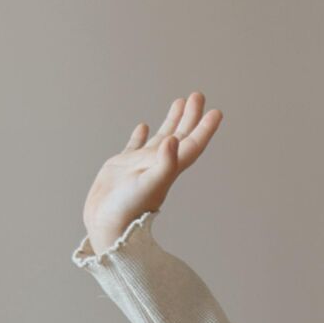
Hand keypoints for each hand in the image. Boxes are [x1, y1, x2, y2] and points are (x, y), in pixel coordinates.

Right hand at [81, 91, 223, 255]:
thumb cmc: (127, 210)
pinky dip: (141, 136)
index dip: (205, 129)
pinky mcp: (123, 168)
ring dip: (171, 121)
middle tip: (197, 95)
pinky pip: (135, 147)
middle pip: (180, 136)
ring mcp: (141, 166)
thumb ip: (164, 163)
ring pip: (161, 138)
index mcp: (169, 169)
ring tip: (179, 101)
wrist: (107, 228)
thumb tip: (174, 140)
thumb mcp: (149, 185)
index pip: (192, 145)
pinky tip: (143, 126)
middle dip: (190, 116)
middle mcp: (158, 165)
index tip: (216, 112)